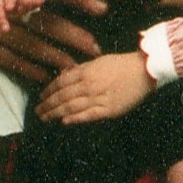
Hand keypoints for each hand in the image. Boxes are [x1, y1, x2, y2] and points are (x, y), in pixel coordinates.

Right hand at [0, 0, 103, 83]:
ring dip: (58, 59)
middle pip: (50, 24)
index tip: (103, 7)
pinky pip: (12, 62)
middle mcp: (11, 8)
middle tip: (96, 48)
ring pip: (34, 47)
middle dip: (75, 37)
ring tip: (77, 68)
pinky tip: (46, 77)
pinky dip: (31, 70)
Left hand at [35, 52, 153, 124]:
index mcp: (86, 72)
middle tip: (38, 111)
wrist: (144, 71)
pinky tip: (64, 122)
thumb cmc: (122, 64)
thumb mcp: (98, 61)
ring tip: (45, 118)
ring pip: (71, 108)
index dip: (48, 91)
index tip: (41, 98)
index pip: (60, 83)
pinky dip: (75, 119)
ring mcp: (99, 98)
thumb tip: (64, 75)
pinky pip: (88, 115)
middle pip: (62, 97)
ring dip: (55, 114)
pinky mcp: (109, 110)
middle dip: (47, 105)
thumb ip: (81, 69)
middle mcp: (89, 85)